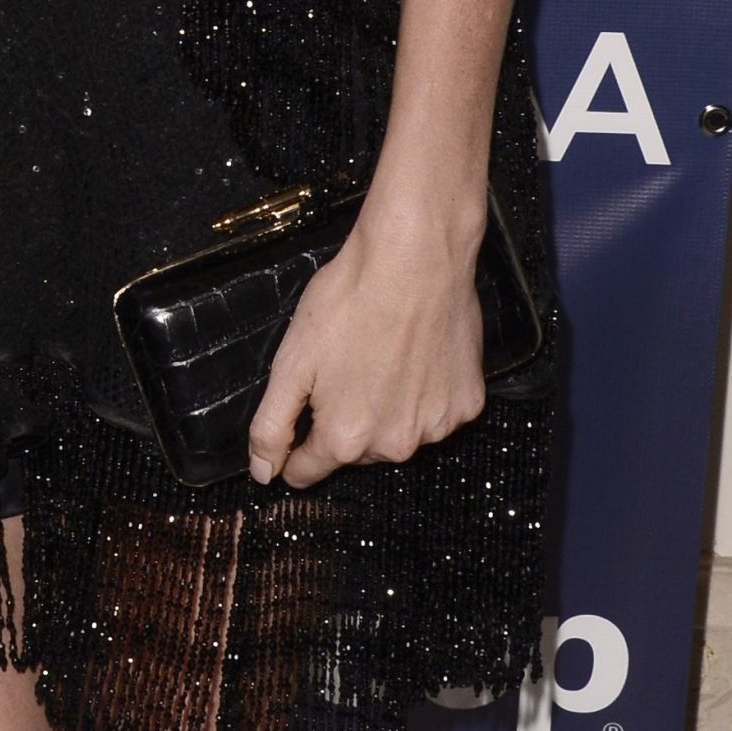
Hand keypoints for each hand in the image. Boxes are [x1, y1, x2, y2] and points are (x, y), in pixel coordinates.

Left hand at [247, 203, 486, 492]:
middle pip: (355, 453)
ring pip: (396, 434)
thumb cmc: (350, 301)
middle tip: (341, 372)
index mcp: (346, 437)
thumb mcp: (290, 362)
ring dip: (385, 412)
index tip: (296, 430)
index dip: (295, 452)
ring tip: (380, 361)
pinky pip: (435, 414)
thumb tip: (264, 473)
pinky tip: (415, 359)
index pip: (309, 471)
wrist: (416, 257)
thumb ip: (272, 426)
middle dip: (342, 424)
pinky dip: (423, 396)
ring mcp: (437, 426)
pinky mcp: (467, 403)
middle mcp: (396, 444)